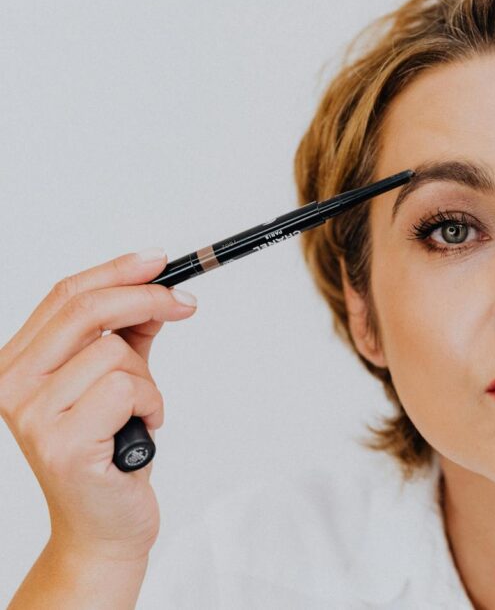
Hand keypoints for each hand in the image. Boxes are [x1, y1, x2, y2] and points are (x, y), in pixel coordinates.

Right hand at [0, 249, 196, 561]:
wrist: (104, 526)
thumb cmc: (109, 453)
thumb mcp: (117, 380)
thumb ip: (127, 335)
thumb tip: (155, 287)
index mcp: (18, 364)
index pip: (64, 296)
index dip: (117, 270)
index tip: (160, 260)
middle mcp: (13, 385)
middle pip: (86, 310)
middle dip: (147, 298)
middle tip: (186, 305)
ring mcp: (33, 415)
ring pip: (115, 352)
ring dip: (148, 381)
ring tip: (139, 413)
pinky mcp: (63, 443)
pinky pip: (127, 388)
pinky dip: (151, 405)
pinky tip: (141, 431)